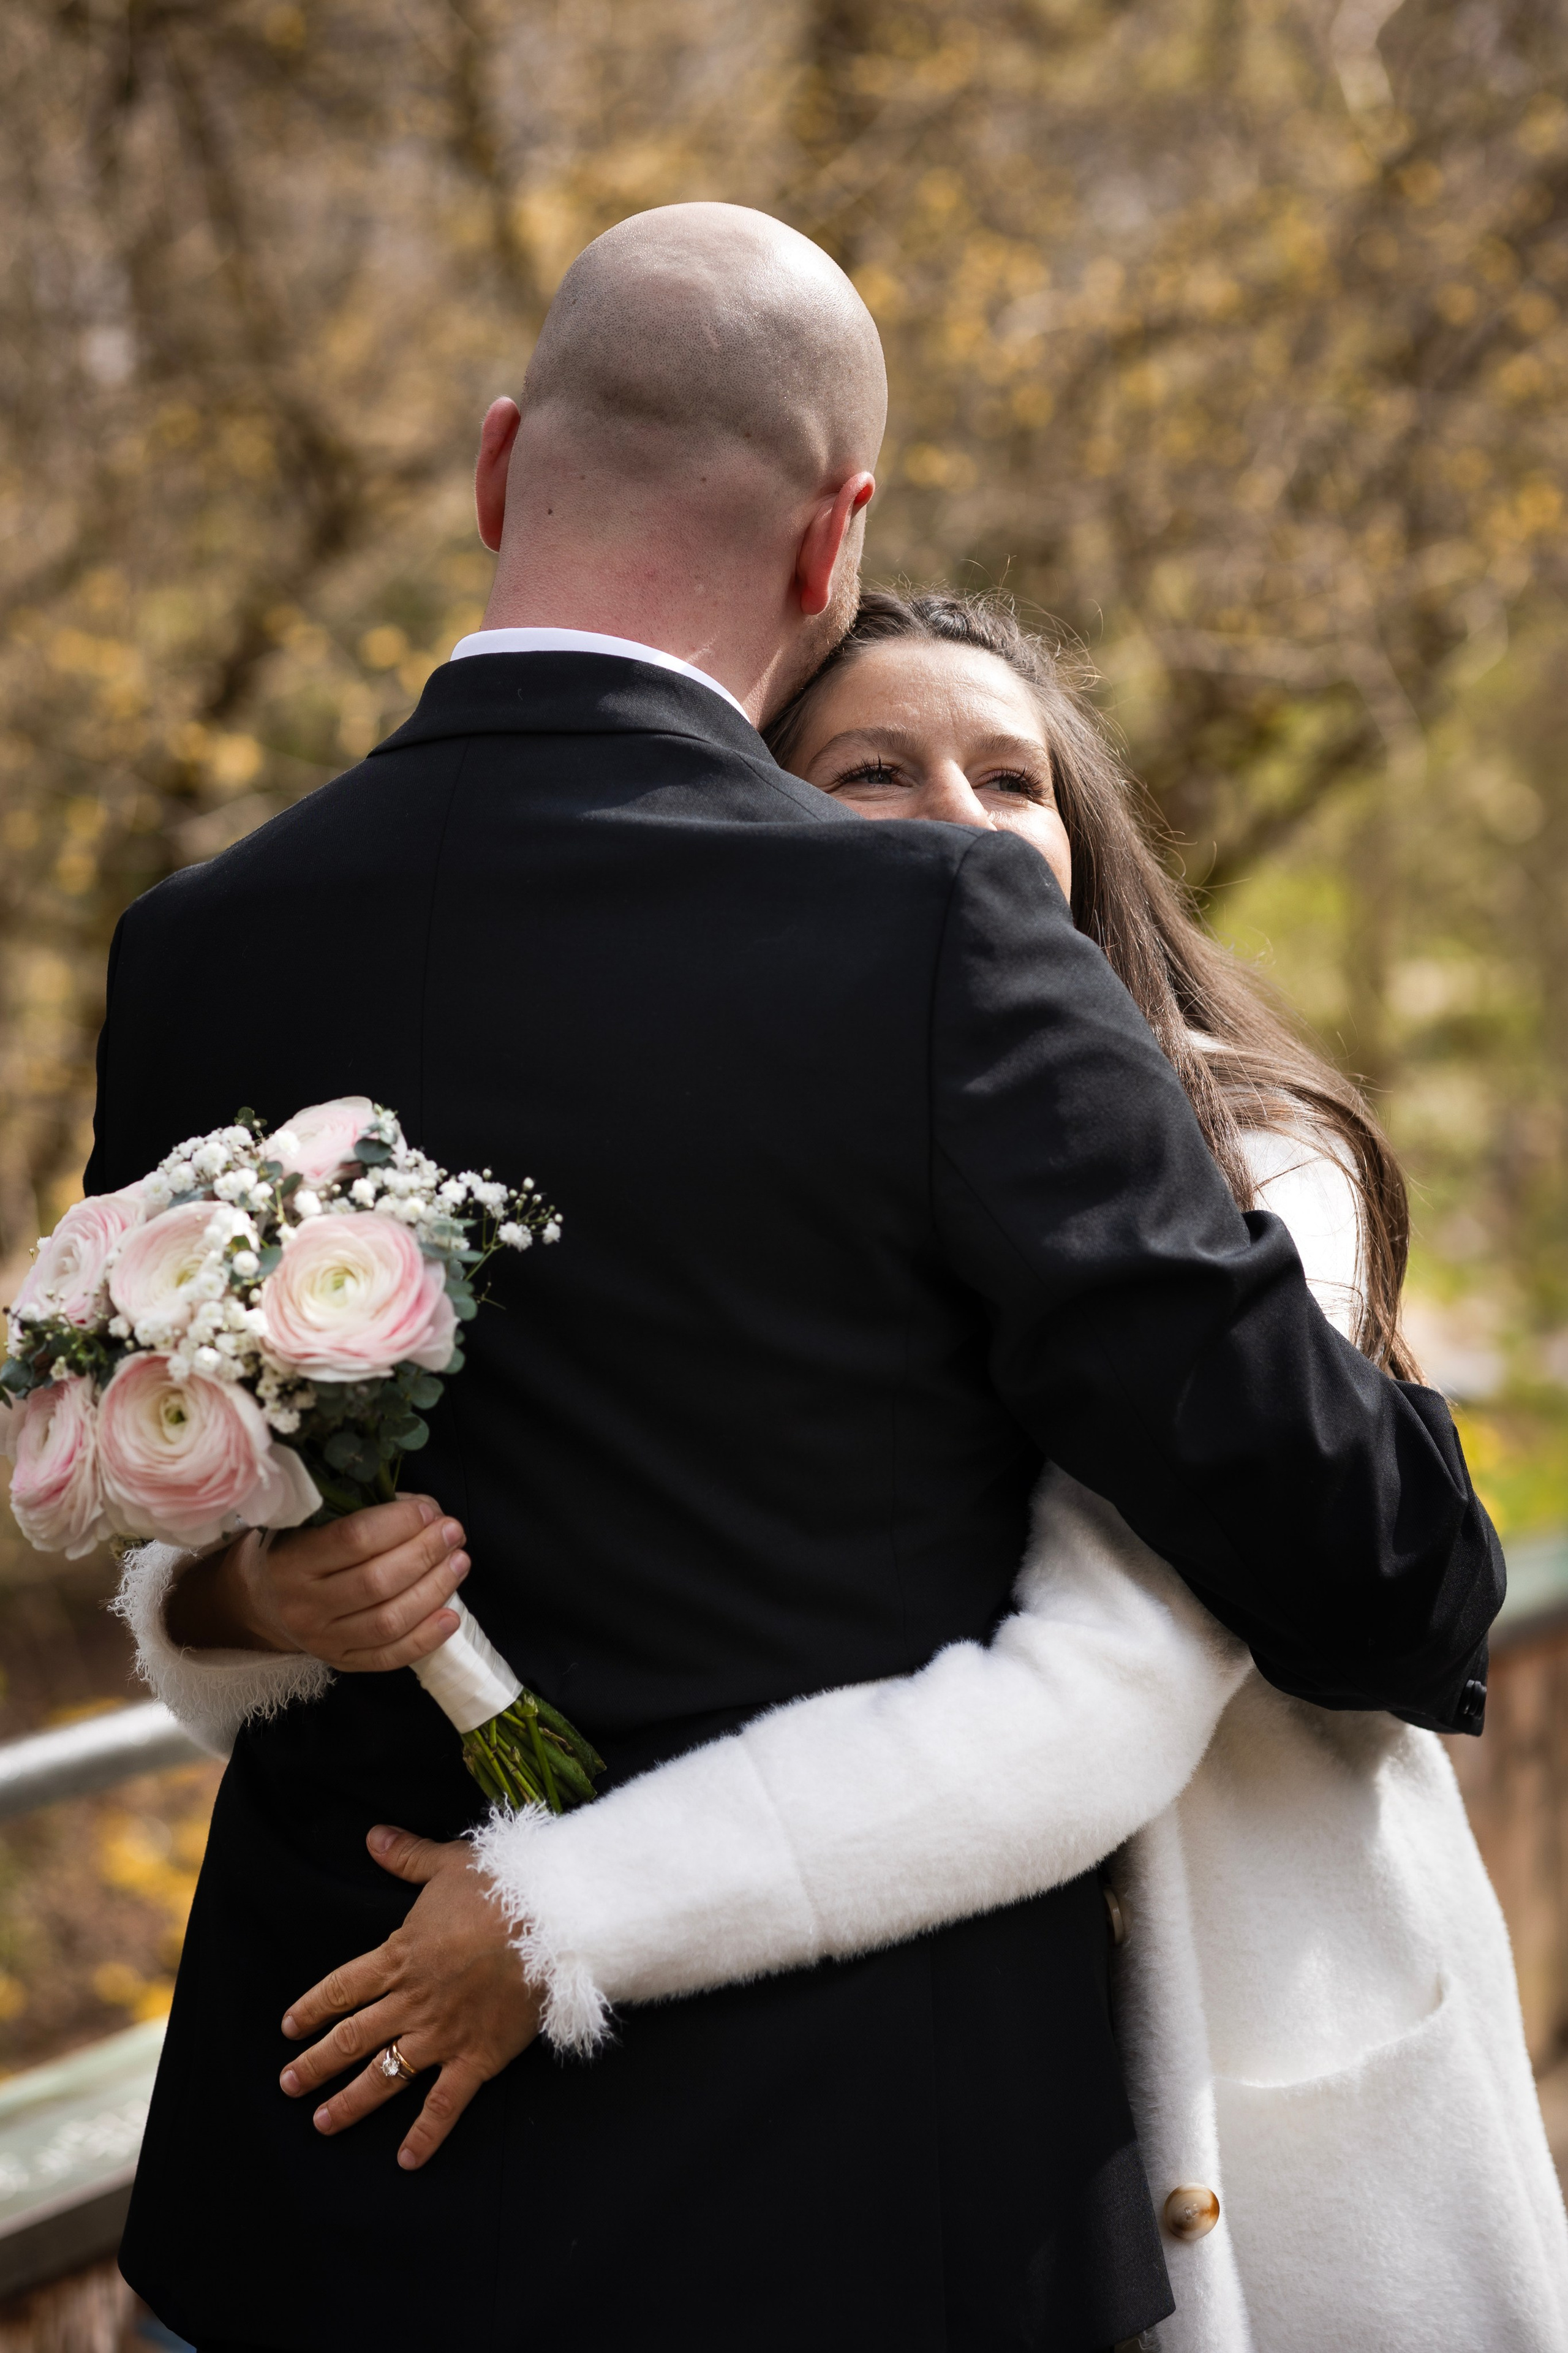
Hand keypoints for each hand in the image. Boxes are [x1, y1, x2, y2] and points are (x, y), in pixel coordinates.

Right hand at [164, 1497, 470, 1669]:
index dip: (399, 1523)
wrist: (256, 1602)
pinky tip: (451, 1615)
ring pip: (388, 1621)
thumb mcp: (311, 1521)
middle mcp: (304, 1604)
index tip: (429, 1510)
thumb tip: (426, 1511)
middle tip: (453, 1533)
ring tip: (459, 1563)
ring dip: (434, 1590)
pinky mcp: (340, 1663)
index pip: (353, 1540)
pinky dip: (425, 1638)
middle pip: (377, 1582)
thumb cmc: (295, 1549)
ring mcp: (322, 1639)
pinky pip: (388, 1657)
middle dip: (425, 1554)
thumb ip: (364, 1512)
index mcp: (293, 1560)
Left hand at [279, 1825, 541, 2168]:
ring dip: (349, 2102)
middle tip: (287, 2085)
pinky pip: (443, 2104)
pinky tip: (405, 2161)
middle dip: (315, 2063)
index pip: (342, 1988)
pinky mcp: (476, 2058)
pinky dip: (424, 2135)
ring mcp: (441, 2034)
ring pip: (384, 2075)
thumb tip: (372, 1836)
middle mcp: (411, 2001)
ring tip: (321, 2123)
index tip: (289, 2027)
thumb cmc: (500, 1889)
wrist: (549, 1922)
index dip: (312, 2008)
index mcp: (400, 1956)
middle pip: (352, 2037)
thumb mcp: (449, 1863)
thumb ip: (407, 1855)